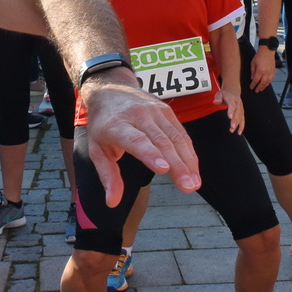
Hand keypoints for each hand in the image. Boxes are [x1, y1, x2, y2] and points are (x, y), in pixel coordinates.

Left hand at [80, 73, 199, 205]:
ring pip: (176, 138)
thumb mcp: (97, 149)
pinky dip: (189, 153)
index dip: (151, 154)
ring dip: (188, 161)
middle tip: (188, 187)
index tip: (164, 170)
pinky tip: (194, 170)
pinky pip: (181, 134)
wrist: (110, 88)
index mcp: (116, 125)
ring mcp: (154, 111)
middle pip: (161, 142)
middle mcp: (137, 115)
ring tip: (194, 183)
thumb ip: (108, 176)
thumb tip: (112, 202)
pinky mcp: (167, 111)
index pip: (137, 140)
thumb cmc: (103, 125)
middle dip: (177, 165)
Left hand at [215, 83, 244, 132]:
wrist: (233, 90)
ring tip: (234, 131)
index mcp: (232, 99)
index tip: (230, 117)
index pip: (232, 105)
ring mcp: (241, 108)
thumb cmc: (225, 93)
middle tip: (232, 127)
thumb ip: (218, 98)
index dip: (231, 111)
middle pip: (237, 112)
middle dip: (235, 120)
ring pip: (241, 116)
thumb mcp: (219, 93)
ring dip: (238, 124)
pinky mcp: (242, 111)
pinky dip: (242, 125)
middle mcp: (238, 104)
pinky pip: (243, 119)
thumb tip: (215, 102)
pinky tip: (239, 132)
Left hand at [249, 43, 275, 92]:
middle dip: (259, 87)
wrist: (267, 51)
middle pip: (262, 83)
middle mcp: (266, 72)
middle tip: (256, 91)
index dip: (253, 84)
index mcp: (260, 70)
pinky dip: (268, 83)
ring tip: (261, 89)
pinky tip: (266, 84)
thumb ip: (252, 71)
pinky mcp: (273, 71)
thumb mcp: (253, 63)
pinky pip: (271, 79)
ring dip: (264, 87)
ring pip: (267, 82)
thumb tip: (252, 79)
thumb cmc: (259, 56)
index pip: (256, 80)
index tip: (251, 87)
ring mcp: (270, 72)